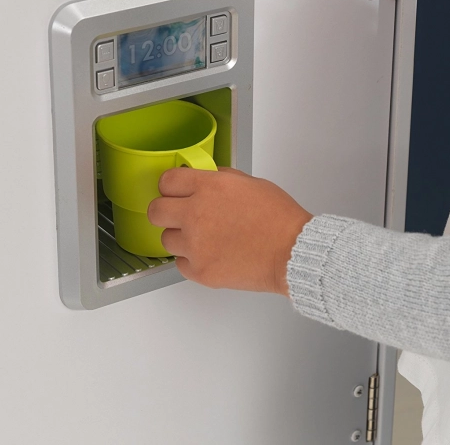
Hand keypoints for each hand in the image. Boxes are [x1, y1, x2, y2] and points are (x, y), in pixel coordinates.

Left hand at [147, 167, 312, 295]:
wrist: (293, 252)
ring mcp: (195, 244)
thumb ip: (220, 179)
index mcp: (208, 187)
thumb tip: (204, 179)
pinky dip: (192, 259)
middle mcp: (196, 214)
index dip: (170, 187)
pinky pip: (180, 263)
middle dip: (165, 211)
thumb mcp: (250, 183)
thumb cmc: (278, 218)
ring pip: (166, 239)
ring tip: (203, 238)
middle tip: (178, 215)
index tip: (175, 192)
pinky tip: (211, 254)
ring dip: (180, 237)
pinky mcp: (199, 270)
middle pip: (155, 210)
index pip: (167, 181)